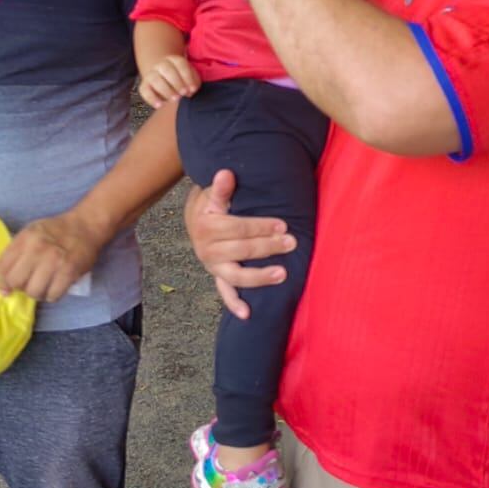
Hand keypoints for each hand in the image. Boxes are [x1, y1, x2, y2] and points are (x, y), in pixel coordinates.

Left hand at [0, 212, 103, 301]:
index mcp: (25, 238)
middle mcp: (37, 248)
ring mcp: (54, 260)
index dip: (2, 282)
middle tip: (30, 284)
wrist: (86, 225)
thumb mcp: (32, 232)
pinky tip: (55, 289)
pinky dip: (52, 296)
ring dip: (38, 293)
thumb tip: (6, 280)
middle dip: (21, 287)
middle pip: (16, 281)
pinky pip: (53, 295)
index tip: (7, 288)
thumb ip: (18, 251)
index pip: (2, 267)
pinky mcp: (69, 271)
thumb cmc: (57, 230)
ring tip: (44, 287)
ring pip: (33, 291)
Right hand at [139, 53, 200, 108]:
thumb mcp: (190, 79)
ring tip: (175, 99)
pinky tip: (160, 106)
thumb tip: (191, 90)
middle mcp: (161, 65)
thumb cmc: (181, 80)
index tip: (193, 89)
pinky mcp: (144, 86)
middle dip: (176, 82)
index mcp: (174, 60)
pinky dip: (152, 99)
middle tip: (183, 93)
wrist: (165, 81)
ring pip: (155, 79)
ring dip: (166, 90)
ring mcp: (151, 74)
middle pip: (167, 69)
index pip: (180, 64)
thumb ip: (193, 83)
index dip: (187, 76)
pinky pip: (145, 91)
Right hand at [183, 169, 294, 319]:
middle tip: (292, 242)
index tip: (283, 224)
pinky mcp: (218, 276)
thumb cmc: (211, 204)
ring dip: (259, 276)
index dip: (261, 226)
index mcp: (206, 226)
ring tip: (283, 274)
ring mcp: (213, 266)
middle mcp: (207, 249)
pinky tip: (247, 314)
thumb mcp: (213, 194)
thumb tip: (226, 174)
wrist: (196, 219)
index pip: (238, 228)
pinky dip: (234, 304)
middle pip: (242, 250)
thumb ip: (221, 188)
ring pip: (237, 275)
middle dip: (268, 246)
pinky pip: (225, 292)